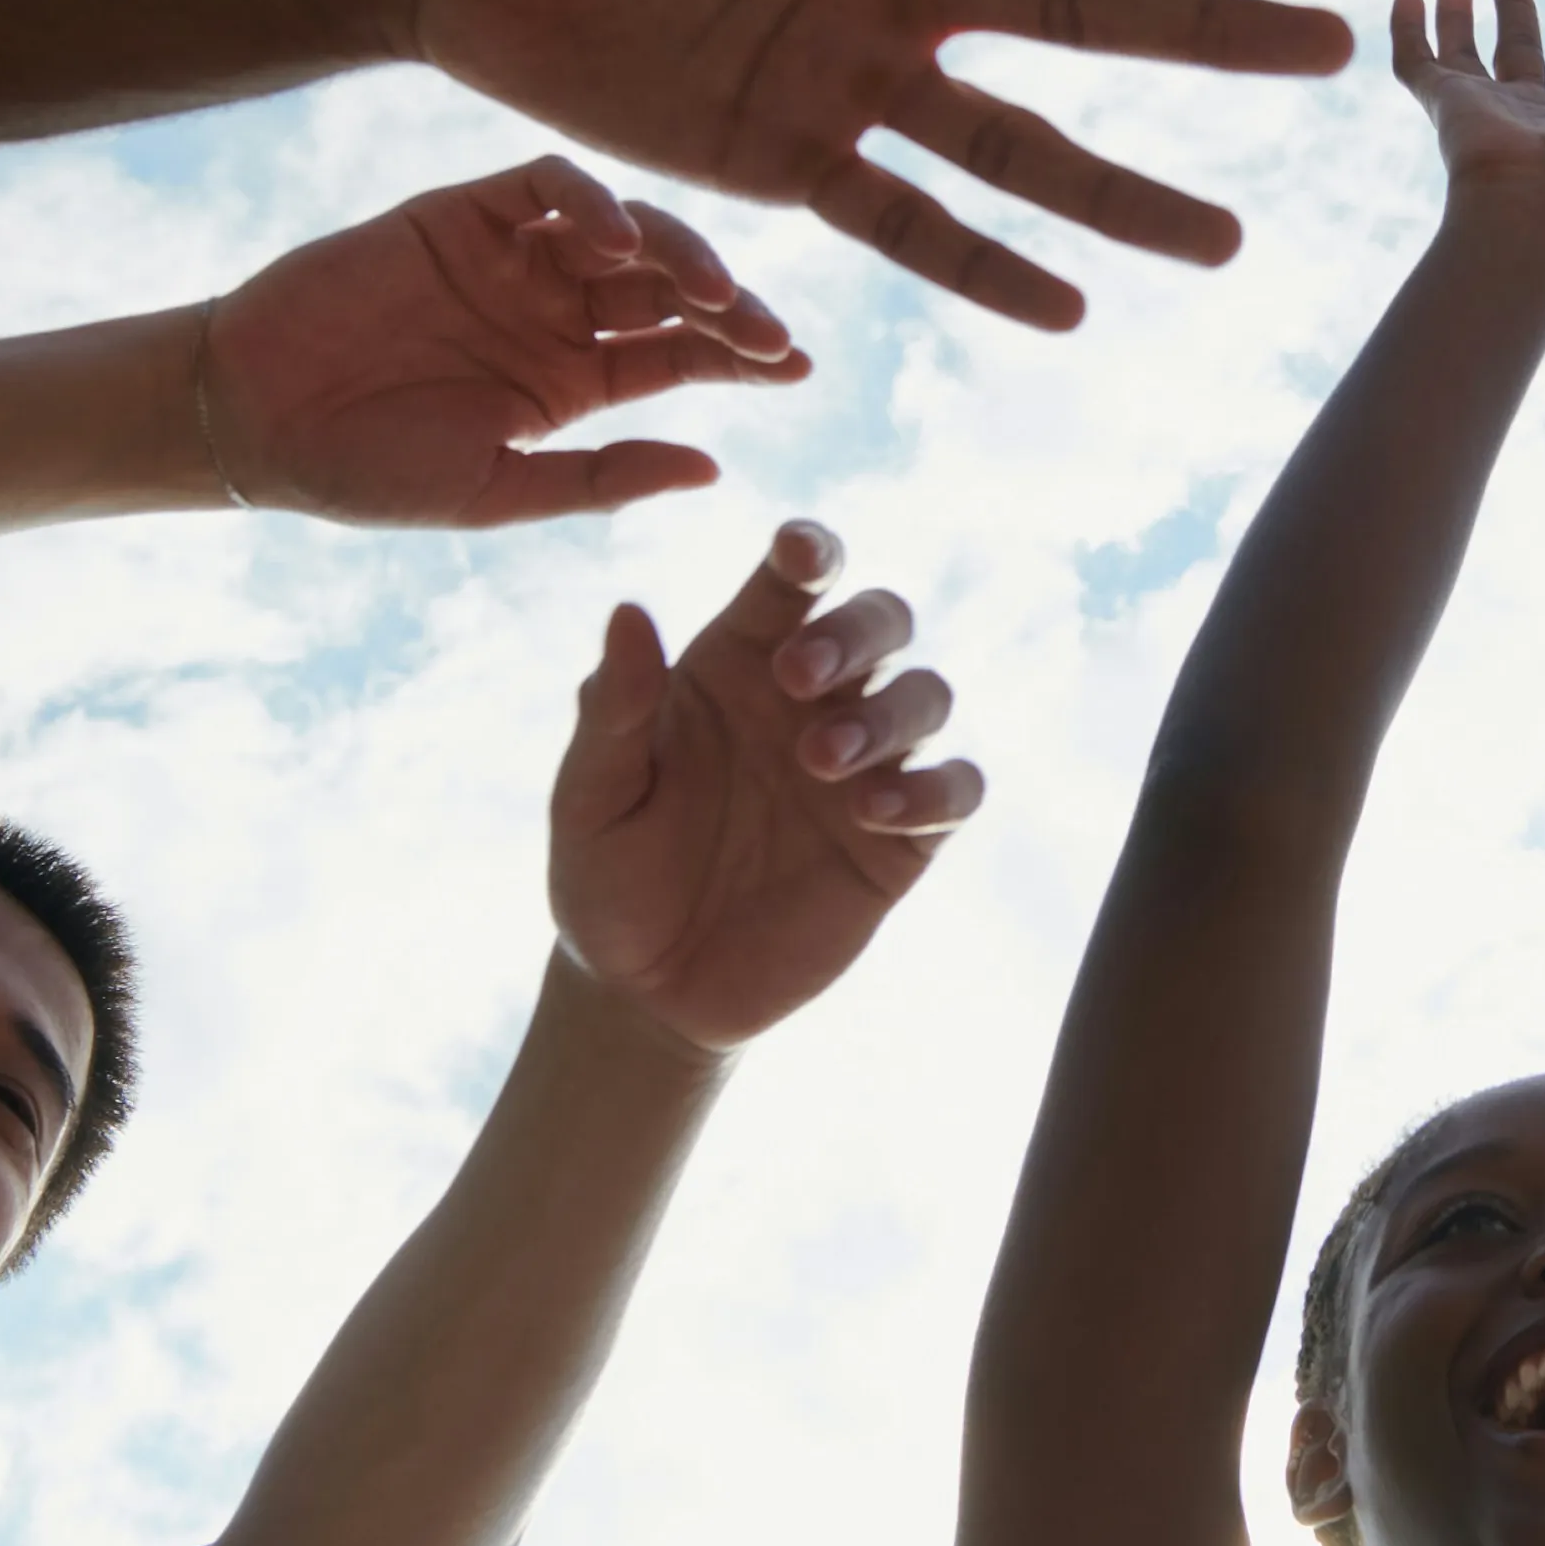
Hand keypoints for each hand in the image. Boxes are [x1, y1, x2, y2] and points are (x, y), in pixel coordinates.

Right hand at [195, 157, 802, 524]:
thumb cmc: (367, 473)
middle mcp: (555, 309)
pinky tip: (614, 240)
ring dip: (677, 251)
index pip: (682, 352)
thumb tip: (714, 470)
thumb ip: (602, 477)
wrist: (255, 422)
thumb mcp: (498, 491)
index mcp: (575, 379)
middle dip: (727, 304)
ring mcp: (513, 257)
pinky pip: (546, 186)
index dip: (743, 353)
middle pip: (669, 287)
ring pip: (625, 230)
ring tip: (711, 292)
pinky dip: (590, 201)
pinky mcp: (462, 213)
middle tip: (765, 331)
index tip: (797, 365)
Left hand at [414, 0, 1358, 328]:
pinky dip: (977, 268)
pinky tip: (1064, 311)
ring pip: (1015, 144)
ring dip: (1119, 194)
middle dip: (1206, 33)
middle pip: (1082, 12)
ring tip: (1228, 243)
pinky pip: (900, 221)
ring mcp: (851, 73)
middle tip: (1334, 50)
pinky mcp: (785, 158)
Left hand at [545, 521, 984, 1049]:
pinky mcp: (899, 842)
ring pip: (925, 697)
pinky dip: (936, 789)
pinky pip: (954, 791)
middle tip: (801, 678)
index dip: (808, 552)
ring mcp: (864, 769)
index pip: (790, 586)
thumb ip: (611, 710)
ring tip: (822, 762)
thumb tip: (628, 611)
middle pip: (880, 620)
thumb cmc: (608, 878)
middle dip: (857, 631)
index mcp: (738, 666)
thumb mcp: (590, 798)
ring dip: (887, 714)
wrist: (647, 993)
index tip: (797, 553)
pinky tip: (877, 813)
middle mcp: (812, 703)